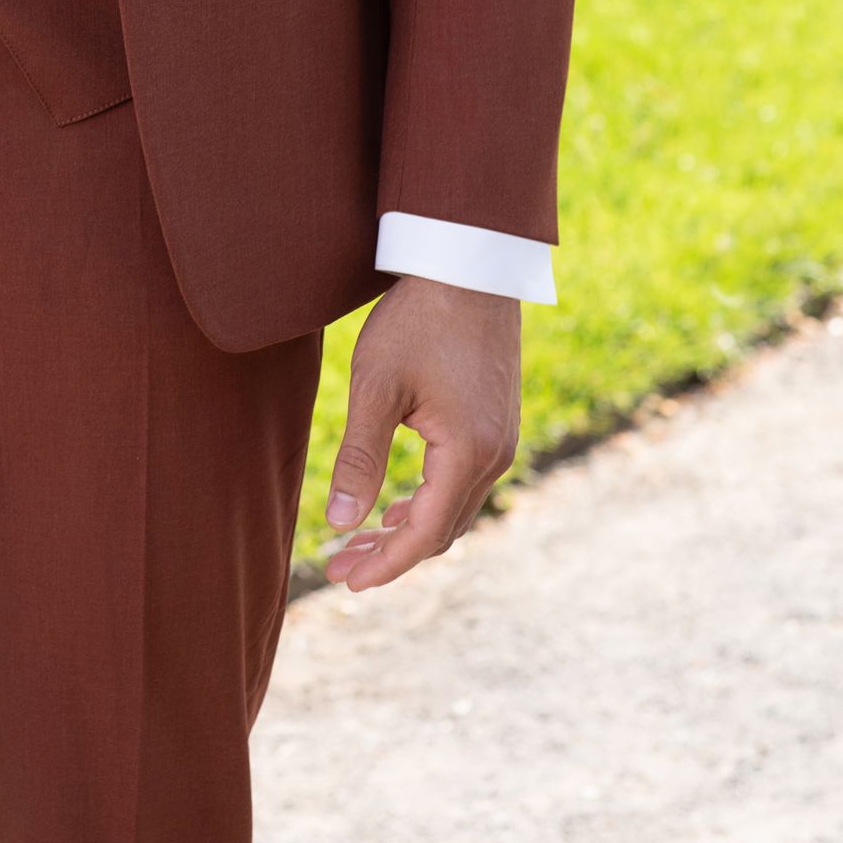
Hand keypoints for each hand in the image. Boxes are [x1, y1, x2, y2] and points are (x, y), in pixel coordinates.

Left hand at [321, 275, 519, 591]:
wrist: (468, 261)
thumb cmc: (417, 319)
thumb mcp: (376, 387)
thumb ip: (359, 459)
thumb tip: (339, 524)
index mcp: (468, 452)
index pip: (426, 534)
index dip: (385, 564)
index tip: (346, 581)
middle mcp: (496, 454)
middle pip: (443, 529)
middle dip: (391, 553)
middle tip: (340, 566)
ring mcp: (503, 439)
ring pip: (455, 508)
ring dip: (410, 529)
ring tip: (360, 540)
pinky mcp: (498, 422)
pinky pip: (464, 482)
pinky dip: (429, 502)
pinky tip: (397, 503)